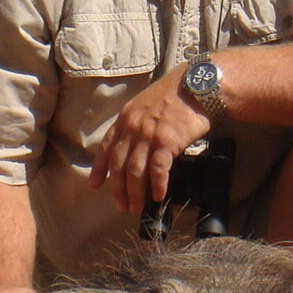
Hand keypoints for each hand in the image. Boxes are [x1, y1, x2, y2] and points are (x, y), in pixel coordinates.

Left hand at [88, 65, 212, 215]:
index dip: (99, 169)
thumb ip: (137, 122)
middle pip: (119, 165)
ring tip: (137, 208)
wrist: (198, 84)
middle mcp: (132, 127)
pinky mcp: (166, 141)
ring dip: (135, 193)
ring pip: (134, 171)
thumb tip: (136, 145)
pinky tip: (158, 196)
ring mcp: (148, 135)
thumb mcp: (147, 103)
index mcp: (126, 118)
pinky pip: (157, 170)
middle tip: (122, 206)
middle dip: (118, 189)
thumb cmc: (177, 93)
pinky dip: (156, 185)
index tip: (95, 185)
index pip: (106, 148)